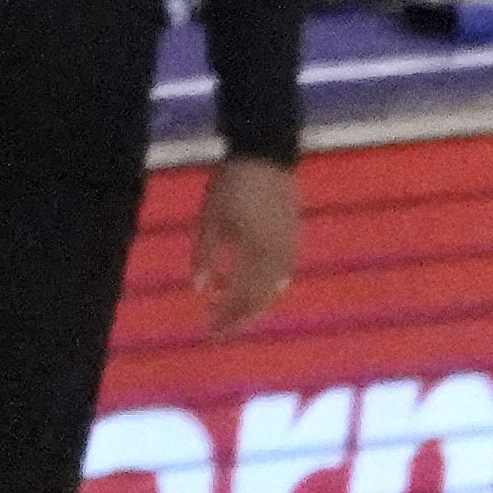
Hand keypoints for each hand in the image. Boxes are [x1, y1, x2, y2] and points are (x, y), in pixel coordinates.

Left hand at [194, 155, 301, 327]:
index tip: (211, 334)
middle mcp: (278, 262)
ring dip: (252, 307)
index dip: (226, 318)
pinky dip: (264, 291)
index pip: (241, 298)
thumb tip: (199, 289)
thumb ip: (205, 256)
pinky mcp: (294, 245)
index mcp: (255, 255)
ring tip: (233, 314)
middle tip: (221, 332)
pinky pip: (281, 279)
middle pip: (260, 302)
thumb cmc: (231, 185)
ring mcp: (290, 254)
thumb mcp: (210, 219)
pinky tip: (250, 291)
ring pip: (273, 293)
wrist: (267, 158)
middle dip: (239, 319)